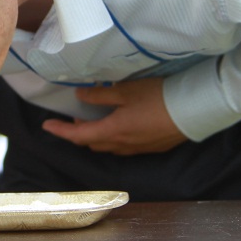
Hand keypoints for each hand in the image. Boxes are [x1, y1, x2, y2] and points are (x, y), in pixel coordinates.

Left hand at [39, 77, 188, 155]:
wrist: (193, 110)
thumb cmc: (158, 97)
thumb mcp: (125, 91)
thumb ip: (100, 96)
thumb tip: (79, 97)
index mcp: (113, 132)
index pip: (78, 136)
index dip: (60, 131)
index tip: (46, 126)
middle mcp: (123, 146)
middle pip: (93, 144)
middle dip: (79, 133)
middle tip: (73, 118)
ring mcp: (138, 149)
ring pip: (109, 147)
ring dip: (97, 136)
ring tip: (95, 120)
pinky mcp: (152, 148)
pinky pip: (125, 147)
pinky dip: (114, 138)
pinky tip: (120, 125)